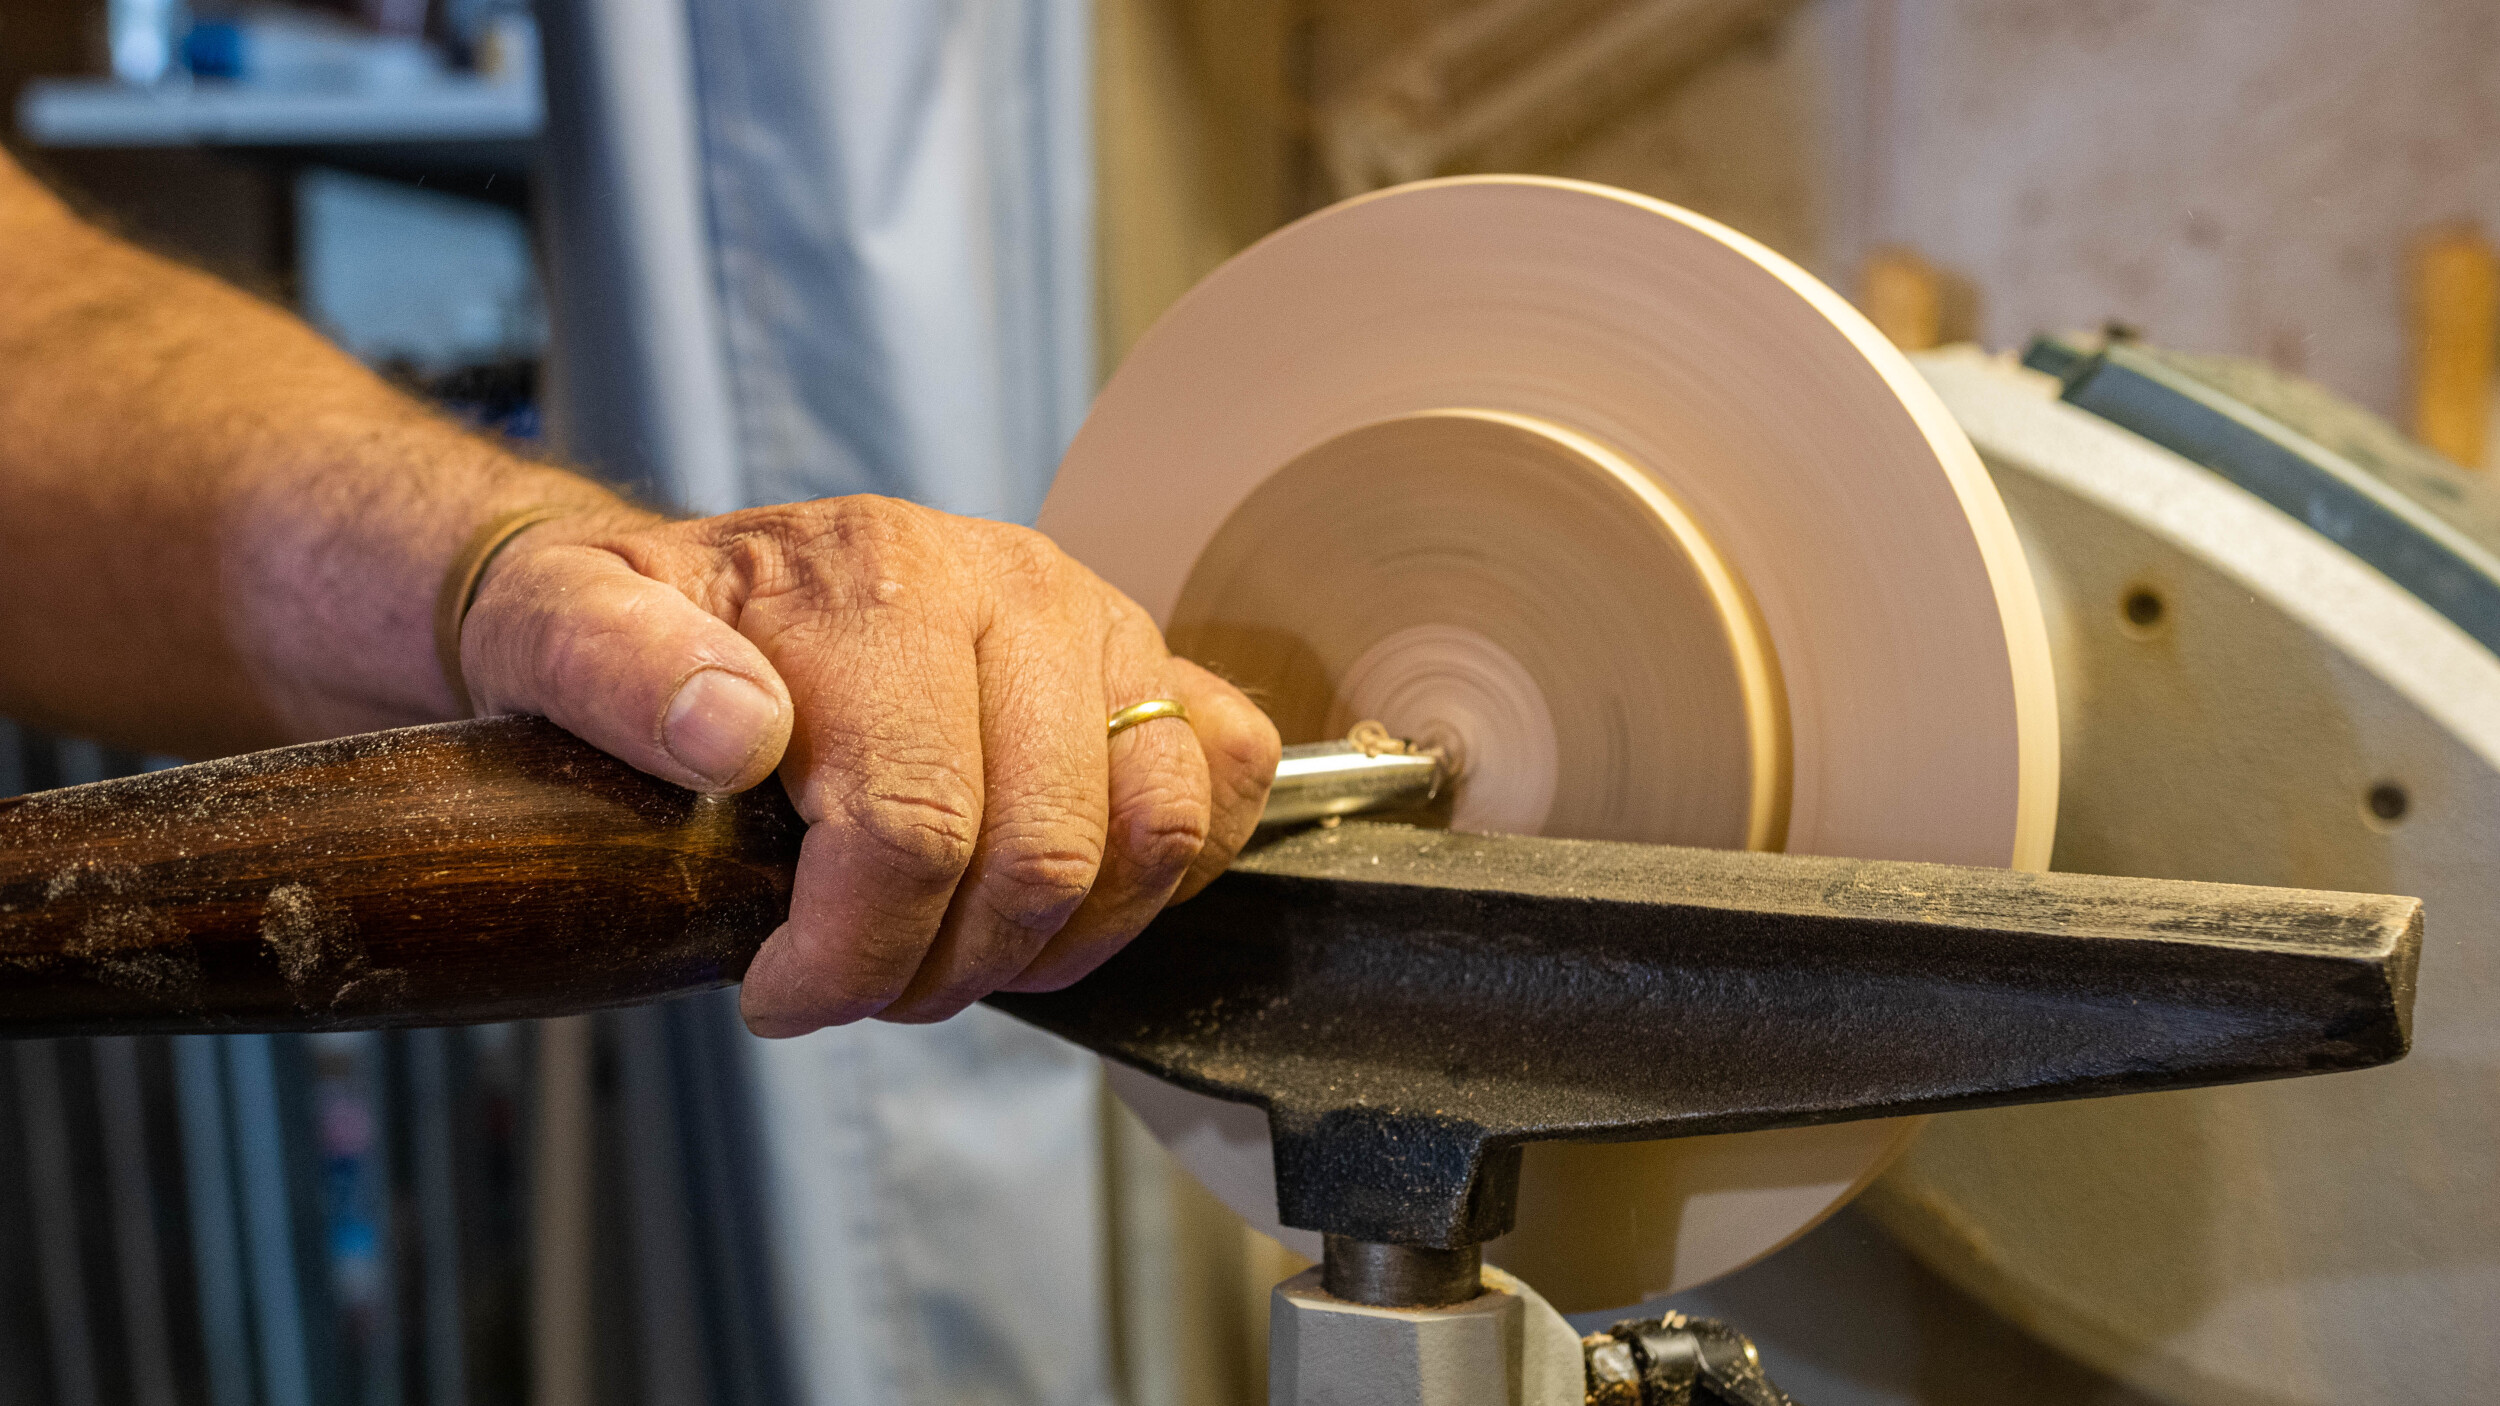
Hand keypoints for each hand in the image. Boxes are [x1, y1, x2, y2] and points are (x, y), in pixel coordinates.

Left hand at [458, 496, 1280, 1033]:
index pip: (913, 825)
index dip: (850, 955)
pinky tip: (1066, 893)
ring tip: (958, 950)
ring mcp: (1101, 621)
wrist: (710, 586)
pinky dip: (1170, 864)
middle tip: (865, 986)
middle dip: (947, 965)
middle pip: (1040, 850)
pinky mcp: (1155, 661)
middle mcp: (1011, 583)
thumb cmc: (644, 631)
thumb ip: (611, 665)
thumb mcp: (557, 626)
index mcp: (878, 578)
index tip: (781, 996)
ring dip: (1060, 937)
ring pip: (1155, 824)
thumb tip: (732, 732)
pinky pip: (1232, 769)